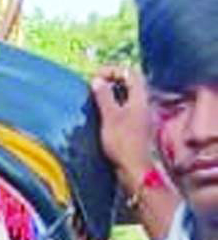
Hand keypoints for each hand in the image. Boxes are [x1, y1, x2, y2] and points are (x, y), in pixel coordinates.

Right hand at [90, 67, 156, 187]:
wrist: (134, 168)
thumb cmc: (122, 142)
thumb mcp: (110, 117)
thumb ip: (104, 97)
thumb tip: (97, 80)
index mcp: (140, 98)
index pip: (130, 73)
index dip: (113, 70)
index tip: (95, 75)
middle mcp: (144, 103)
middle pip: (131, 83)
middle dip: (112, 80)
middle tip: (95, 84)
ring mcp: (141, 116)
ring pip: (128, 96)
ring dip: (112, 93)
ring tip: (96, 98)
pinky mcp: (137, 127)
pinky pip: (126, 108)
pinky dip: (114, 105)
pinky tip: (103, 114)